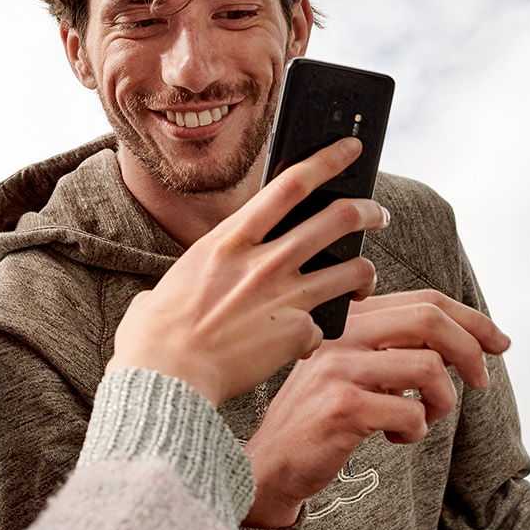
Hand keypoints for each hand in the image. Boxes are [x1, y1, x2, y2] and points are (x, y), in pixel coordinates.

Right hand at [109, 137, 386, 404]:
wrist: (167, 380)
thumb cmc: (153, 337)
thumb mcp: (165, 288)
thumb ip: (188, 282)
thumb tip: (170, 293)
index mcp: (228, 240)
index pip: (290, 184)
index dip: (327, 161)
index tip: (349, 149)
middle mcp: (262, 261)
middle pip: (335, 219)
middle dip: (366, 211)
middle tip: (376, 214)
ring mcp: (285, 297)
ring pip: (351, 270)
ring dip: (366, 270)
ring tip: (365, 278)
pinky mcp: (297, 334)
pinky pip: (323, 327)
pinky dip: (318, 333)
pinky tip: (306, 343)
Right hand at [242, 290, 511, 527]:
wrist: (271, 460)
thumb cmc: (318, 414)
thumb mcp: (352, 365)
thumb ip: (393, 345)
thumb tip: (464, 339)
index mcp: (346, 317)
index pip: (424, 300)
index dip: (472, 319)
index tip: (498, 342)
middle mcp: (340, 334)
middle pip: (429, 320)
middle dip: (471, 350)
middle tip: (481, 380)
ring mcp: (339, 369)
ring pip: (428, 367)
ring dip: (443, 401)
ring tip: (423, 417)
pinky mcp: (343, 407)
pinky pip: (411, 413)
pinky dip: (416, 431)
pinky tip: (394, 436)